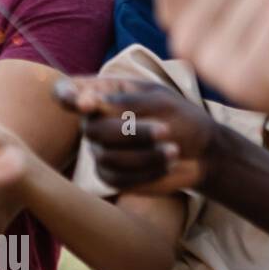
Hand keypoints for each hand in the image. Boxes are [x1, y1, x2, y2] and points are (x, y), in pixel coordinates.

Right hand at [53, 76, 216, 193]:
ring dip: (144, 154)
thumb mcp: (160, 101)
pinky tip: (168, 163)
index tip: (83, 103)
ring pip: (108, 156)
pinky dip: (147, 171)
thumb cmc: (180, 117)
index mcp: (101, 93)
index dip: (67, 96)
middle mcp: (94, 121)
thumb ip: (125, 102)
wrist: (201, 151)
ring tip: (174, 150)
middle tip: (165, 130)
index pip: (67, 91)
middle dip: (130, 132)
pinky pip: (119, 178)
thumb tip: (88, 103)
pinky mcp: (111, 176)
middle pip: (93, 130)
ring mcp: (100, 150)